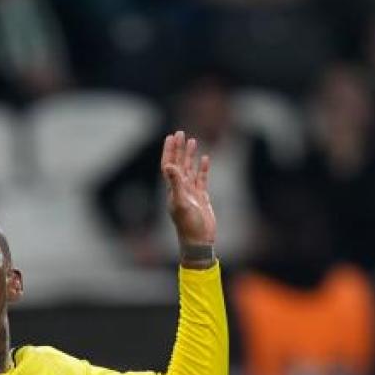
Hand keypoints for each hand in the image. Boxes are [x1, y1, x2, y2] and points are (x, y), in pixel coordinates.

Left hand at [162, 130, 215, 261]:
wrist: (199, 241)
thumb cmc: (188, 225)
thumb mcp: (181, 203)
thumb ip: (176, 183)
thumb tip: (170, 165)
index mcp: (173, 189)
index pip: (169, 165)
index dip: (169, 151)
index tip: (171, 137)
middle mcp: (180, 189)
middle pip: (178, 164)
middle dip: (179, 149)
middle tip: (180, 133)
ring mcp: (191, 193)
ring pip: (190, 169)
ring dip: (190, 156)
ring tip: (192, 140)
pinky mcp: (202, 197)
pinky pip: (201, 179)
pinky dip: (203, 168)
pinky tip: (205, 158)